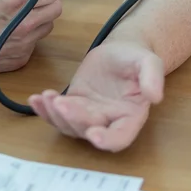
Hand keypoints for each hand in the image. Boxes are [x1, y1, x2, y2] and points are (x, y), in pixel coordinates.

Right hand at [0, 0, 61, 83]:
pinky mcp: (23, 57)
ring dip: (40, 19)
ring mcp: (26, 43)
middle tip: (36, 0)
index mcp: (15, 3)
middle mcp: (25, 23)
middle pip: (56, 8)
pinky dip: (28, 37)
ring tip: (21, 18)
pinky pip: (35, 42)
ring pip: (48, 26)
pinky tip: (10, 35)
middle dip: (48, 1)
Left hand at [28, 41, 163, 151]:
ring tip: (45, 97)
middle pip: (89, 129)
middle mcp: (109, 121)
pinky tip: (35, 99)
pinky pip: (57, 114)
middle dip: (74, 119)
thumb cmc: (136, 58)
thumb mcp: (149, 62)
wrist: (120, 50)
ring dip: (55, 116)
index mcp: (131, 115)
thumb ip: (153, 77)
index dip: (108, 140)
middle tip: (60, 102)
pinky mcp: (74, 105)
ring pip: (70, 126)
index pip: (120, 136)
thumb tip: (155, 97)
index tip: (94, 134)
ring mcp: (89, 115)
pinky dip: (44, 110)